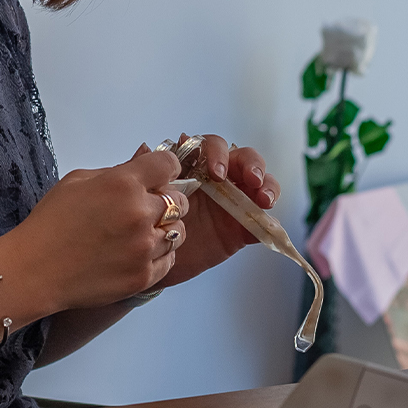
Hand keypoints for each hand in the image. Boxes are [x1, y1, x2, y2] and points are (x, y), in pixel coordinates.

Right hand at [7, 148, 191, 312]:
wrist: (36, 270)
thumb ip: (114, 173)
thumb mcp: (76, 181)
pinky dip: (159, 255)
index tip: (157, 176)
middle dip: (166, 201)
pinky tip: (137, 253)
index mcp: (122, 184)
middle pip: (180, 200)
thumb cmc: (50, 221)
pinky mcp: (144, 276)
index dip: (165, 168)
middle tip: (146, 208)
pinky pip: (169, 259)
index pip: (168, 164)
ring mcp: (145, 248)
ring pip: (178, 232)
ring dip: (164, 230)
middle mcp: (140, 213)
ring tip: (140, 234)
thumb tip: (140, 170)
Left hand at [151, 133, 281, 287]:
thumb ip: (143, 171)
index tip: (216, 172)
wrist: (147, 260)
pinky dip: (268, 221)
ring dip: (267, 186)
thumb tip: (146, 147)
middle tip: (251, 179)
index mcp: (192, 166)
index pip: (211, 146)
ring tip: (264, 199)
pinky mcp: (241, 229)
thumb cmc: (144, 222)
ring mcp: (232, 203)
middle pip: (242, 159)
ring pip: (259, 184)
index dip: (217, 152)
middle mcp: (216, 179)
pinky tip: (265, 223)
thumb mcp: (139, 195)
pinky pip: (262, 221)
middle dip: (251, 164)